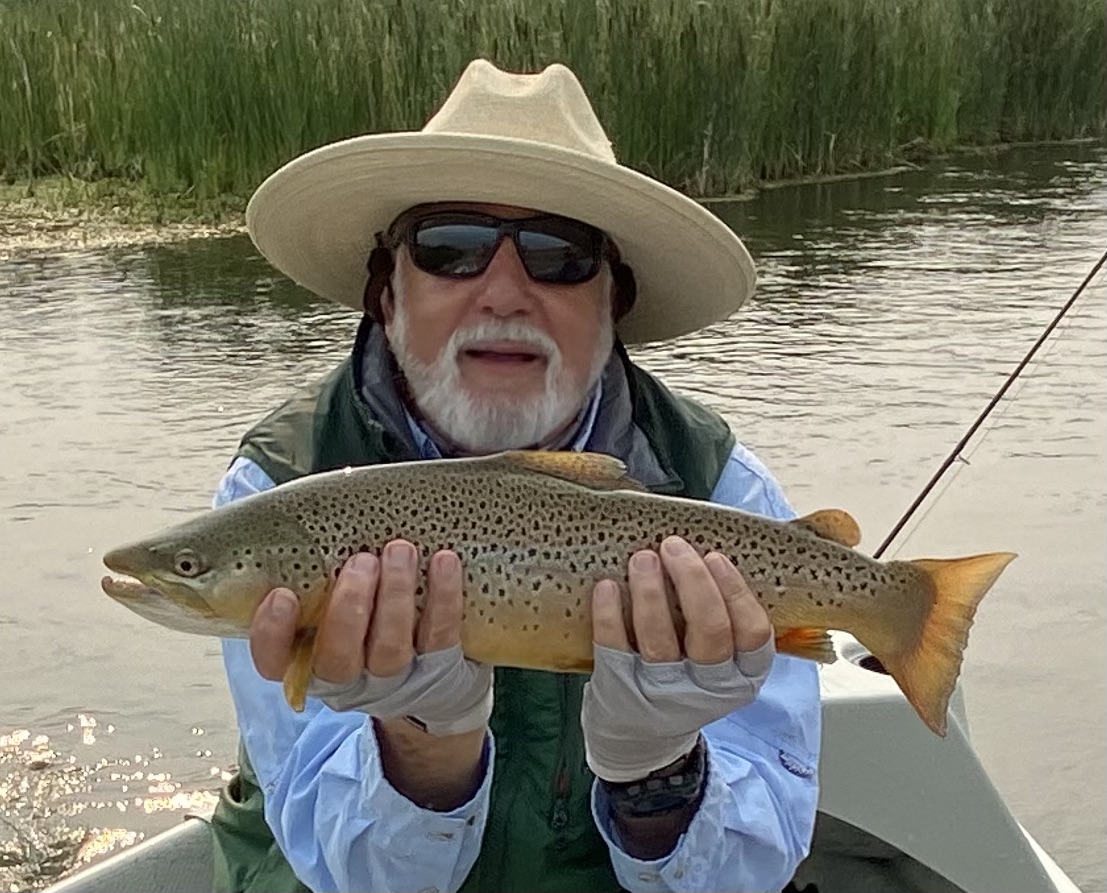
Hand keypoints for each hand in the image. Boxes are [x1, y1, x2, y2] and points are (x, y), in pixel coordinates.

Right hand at [250, 541, 491, 735]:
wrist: (435, 672)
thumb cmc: (368, 617)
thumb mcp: (334, 599)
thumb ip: (315, 574)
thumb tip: (296, 518)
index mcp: (308, 660)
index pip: (274, 661)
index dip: (272, 634)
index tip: (282, 594)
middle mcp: (348, 679)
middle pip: (337, 658)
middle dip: (348, 607)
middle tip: (362, 560)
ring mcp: (394, 681)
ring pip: (390, 649)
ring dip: (395, 595)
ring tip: (400, 550)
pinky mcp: (440, 671)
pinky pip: (441, 636)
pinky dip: (443, 598)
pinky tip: (444, 561)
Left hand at [582, 536, 774, 781]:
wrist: (639, 738)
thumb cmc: (684, 679)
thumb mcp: (718, 665)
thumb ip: (722, 621)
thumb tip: (702, 552)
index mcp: (742, 676)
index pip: (754, 634)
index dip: (735, 591)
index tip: (715, 557)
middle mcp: (708, 689)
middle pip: (711, 631)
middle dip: (693, 581)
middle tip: (674, 546)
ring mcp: (662, 692)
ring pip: (660, 639)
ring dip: (651, 592)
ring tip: (643, 558)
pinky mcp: (621, 690)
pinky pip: (615, 648)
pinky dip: (610, 614)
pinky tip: (607, 586)